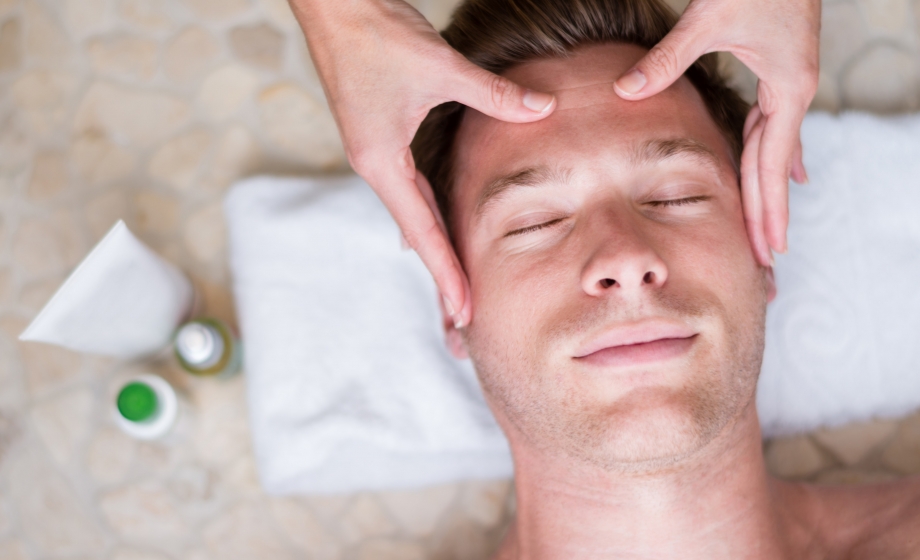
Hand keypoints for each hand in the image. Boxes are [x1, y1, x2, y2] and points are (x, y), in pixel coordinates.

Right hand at [288, 0, 556, 326]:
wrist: (333, 4)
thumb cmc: (376, 33)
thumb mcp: (440, 67)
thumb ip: (494, 94)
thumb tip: (544, 108)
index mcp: (381, 162)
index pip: (422, 232)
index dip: (446, 274)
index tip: (464, 313)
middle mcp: (375, 166)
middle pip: (415, 233)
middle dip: (442, 274)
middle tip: (464, 317)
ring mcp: (374, 152)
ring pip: (411, 212)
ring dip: (434, 247)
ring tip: (457, 284)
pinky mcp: (377, 135)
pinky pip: (407, 188)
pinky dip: (427, 213)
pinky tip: (437, 225)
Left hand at [613, 0, 819, 264]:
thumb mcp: (710, 18)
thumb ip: (667, 58)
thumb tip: (624, 91)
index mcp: (787, 89)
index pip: (773, 164)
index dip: (768, 208)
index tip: (767, 248)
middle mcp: (793, 92)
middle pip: (776, 166)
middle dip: (769, 212)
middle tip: (766, 258)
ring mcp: (788, 83)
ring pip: (773, 149)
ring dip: (768, 188)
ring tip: (766, 228)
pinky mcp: (778, 73)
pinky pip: (769, 126)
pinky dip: (766, 153)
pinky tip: (771, 168)